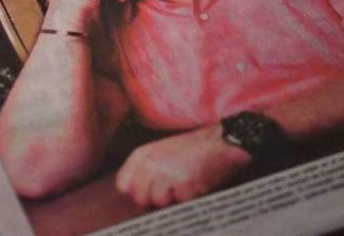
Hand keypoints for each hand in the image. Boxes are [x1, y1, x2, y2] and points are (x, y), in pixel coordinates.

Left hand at [114, 124, 251, 207]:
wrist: (220, 141)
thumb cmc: (192, 150)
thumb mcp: (160, 153)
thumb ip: (143, 171)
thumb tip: (134, 195)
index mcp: (142, 154)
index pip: (123, 185)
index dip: (136, 192)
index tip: (150, 190)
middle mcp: (150, 162)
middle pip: (139, 197)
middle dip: (154, 199)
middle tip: (171, 189)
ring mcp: (165, 171)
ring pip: (159, 201)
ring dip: (174, 198)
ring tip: (185, 184)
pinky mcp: (183, 181)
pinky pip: (180, 202)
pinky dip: (190, 197)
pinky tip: (196, 183)